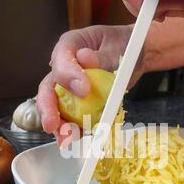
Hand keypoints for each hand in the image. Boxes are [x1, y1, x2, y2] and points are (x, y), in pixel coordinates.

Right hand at [36, 25, 141, 143]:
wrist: (135, 56)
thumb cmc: (123, 45)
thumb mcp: (116, 46)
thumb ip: (101, 55)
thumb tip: (84, 58)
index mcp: (69, 46)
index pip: (61, 59)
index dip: (68, 76)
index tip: (84, 90)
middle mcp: (64, 67)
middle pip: (48, 88)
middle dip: (48, 108)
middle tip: (52, 124)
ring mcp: (69, 87)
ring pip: (56, 107)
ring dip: (59, 125)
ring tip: (65, 138)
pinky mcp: (79, 102)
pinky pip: (72, 117)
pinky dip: (73, 129)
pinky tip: (76, 138)